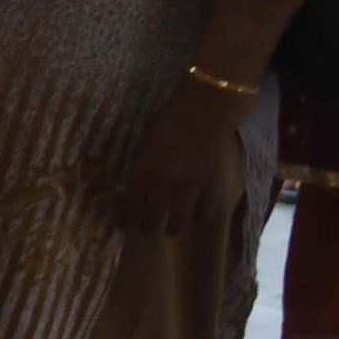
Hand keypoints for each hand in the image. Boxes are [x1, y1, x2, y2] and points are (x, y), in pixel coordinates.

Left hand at [114, 78, 247, 233]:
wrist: (205, 111)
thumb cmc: (170, 120)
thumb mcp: (145, 142)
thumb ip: (141, 165)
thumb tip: (136, 184)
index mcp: (142, 171)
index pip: (130, 205)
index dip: (126, 219)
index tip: (125, 226)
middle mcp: (163, 185)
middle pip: (152, 218)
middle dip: (149, 226)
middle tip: (150, 227)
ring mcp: (190, 188)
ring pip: (178, 222)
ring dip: (174, 227)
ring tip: (173, 227)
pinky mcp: (213, 187)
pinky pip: (206, 214)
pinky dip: (201, 217)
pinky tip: (199, 216)